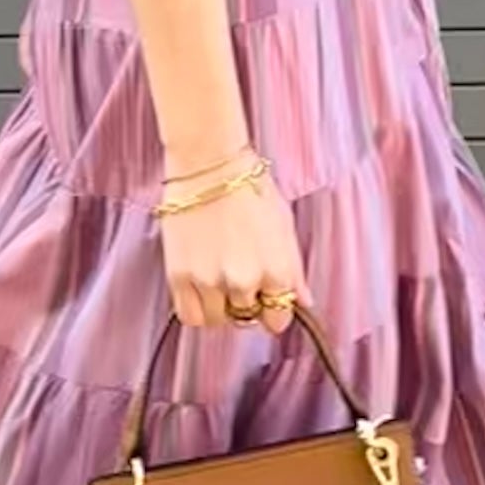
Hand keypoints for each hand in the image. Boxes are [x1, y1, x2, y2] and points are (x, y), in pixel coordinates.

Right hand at [159, 167, 308, 334]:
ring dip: (221, 307)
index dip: (272, 308)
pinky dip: (197, 310)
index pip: (278, 319)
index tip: (266, 297)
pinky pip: (190, 316)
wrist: (209, 163)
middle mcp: (244, 282)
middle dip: (247, 303)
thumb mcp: (285, 227)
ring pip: (218, 321)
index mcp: (276, 271)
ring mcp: (210, 281)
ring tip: (219, 282)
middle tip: (240, 278)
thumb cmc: (250, 188)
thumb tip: (304, 302)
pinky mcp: (180, 276)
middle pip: (247, 318)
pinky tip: (202, 290)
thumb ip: (294, 270)